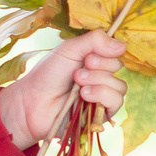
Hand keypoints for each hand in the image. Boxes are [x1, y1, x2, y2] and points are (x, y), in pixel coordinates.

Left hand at [0, 32, 125, 147]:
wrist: (34, 101)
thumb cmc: (48, 74)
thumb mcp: (69, 49)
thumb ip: (95, 41)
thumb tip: (122, 45)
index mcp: (95, 59)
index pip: (116, 51)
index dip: (106, 51)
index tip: (87, 55)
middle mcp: (102, 77)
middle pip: (118, 67)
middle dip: (98, 67)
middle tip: (77, 72)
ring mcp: (103, 96)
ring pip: (120, 86)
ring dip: (98, 81)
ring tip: (78, 84)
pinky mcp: (102, 114)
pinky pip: (117, 102)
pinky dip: (102, 95)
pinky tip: (84, 95)